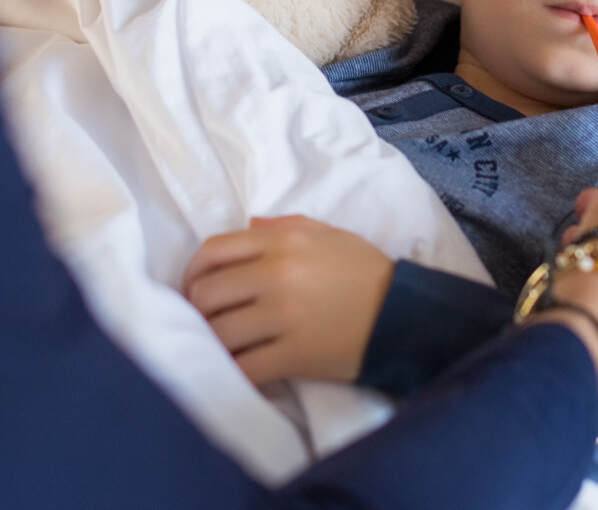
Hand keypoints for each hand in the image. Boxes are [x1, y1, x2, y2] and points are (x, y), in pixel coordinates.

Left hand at [181, 215, 395, 385]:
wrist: (404, 313)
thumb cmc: (365, 271)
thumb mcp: (328, 234)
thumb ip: (284, 226)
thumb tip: (248, 225)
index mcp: (283, 242)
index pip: (214, 250)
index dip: (193, 271)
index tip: (194, 288)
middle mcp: (277, 274)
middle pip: (207, 292)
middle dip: (196, 310)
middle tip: (202, 321)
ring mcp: (284, 316)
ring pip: (219, 332)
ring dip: (210, 343)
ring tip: (217, 347)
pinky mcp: (295, 354)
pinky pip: (245, 368)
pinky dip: (232, 372)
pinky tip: (235, 371)